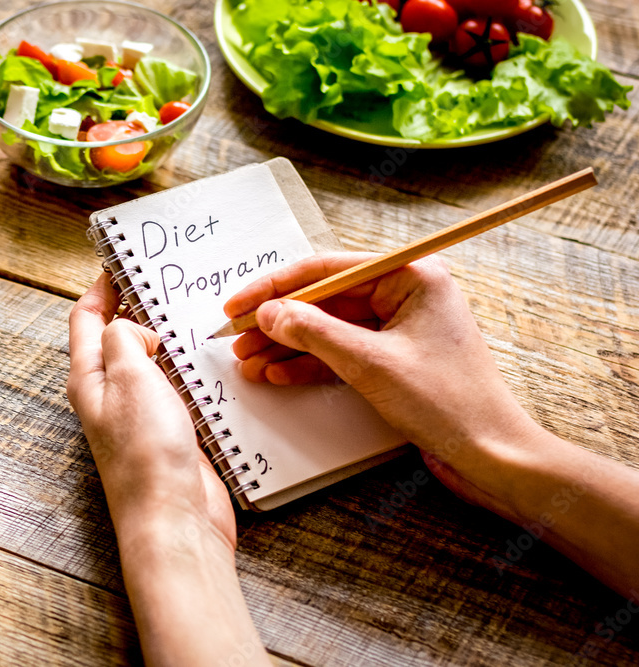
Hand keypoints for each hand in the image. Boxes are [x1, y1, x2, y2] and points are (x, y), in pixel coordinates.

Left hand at [68, 274, 267, 665]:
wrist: (175, 518)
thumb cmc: (146, 454)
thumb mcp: (128, 376)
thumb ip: (123, 338)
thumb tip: (133, 328)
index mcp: (90, 378)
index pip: (86, 319)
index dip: (101, 287)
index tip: (119, 260)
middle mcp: (111, 395)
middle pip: (118, 338)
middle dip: (136, 307)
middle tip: (161, 279)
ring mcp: (141, 415)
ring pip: (151, 362)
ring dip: (167, 337)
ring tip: (189, 310)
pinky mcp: (172, 432)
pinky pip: (177, 388)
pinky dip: (189, 368)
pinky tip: (209, 359)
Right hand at [223, 252, 542, 510]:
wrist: (490, 455)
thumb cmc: (448, 402)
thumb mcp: (369, 363)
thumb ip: (313, 332)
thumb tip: (269, 313)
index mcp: (410, 276)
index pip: (327, 269)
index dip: (275, 287)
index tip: (238, 304)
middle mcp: (405, 294)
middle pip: (324, 299)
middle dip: (278, 321)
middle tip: (235, 337)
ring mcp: (399, 328)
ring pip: (328, 328)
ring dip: (286, 345)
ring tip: (248, 361)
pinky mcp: (393, 360)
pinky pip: (341, 352)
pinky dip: (309, 363)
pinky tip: (277, 373)